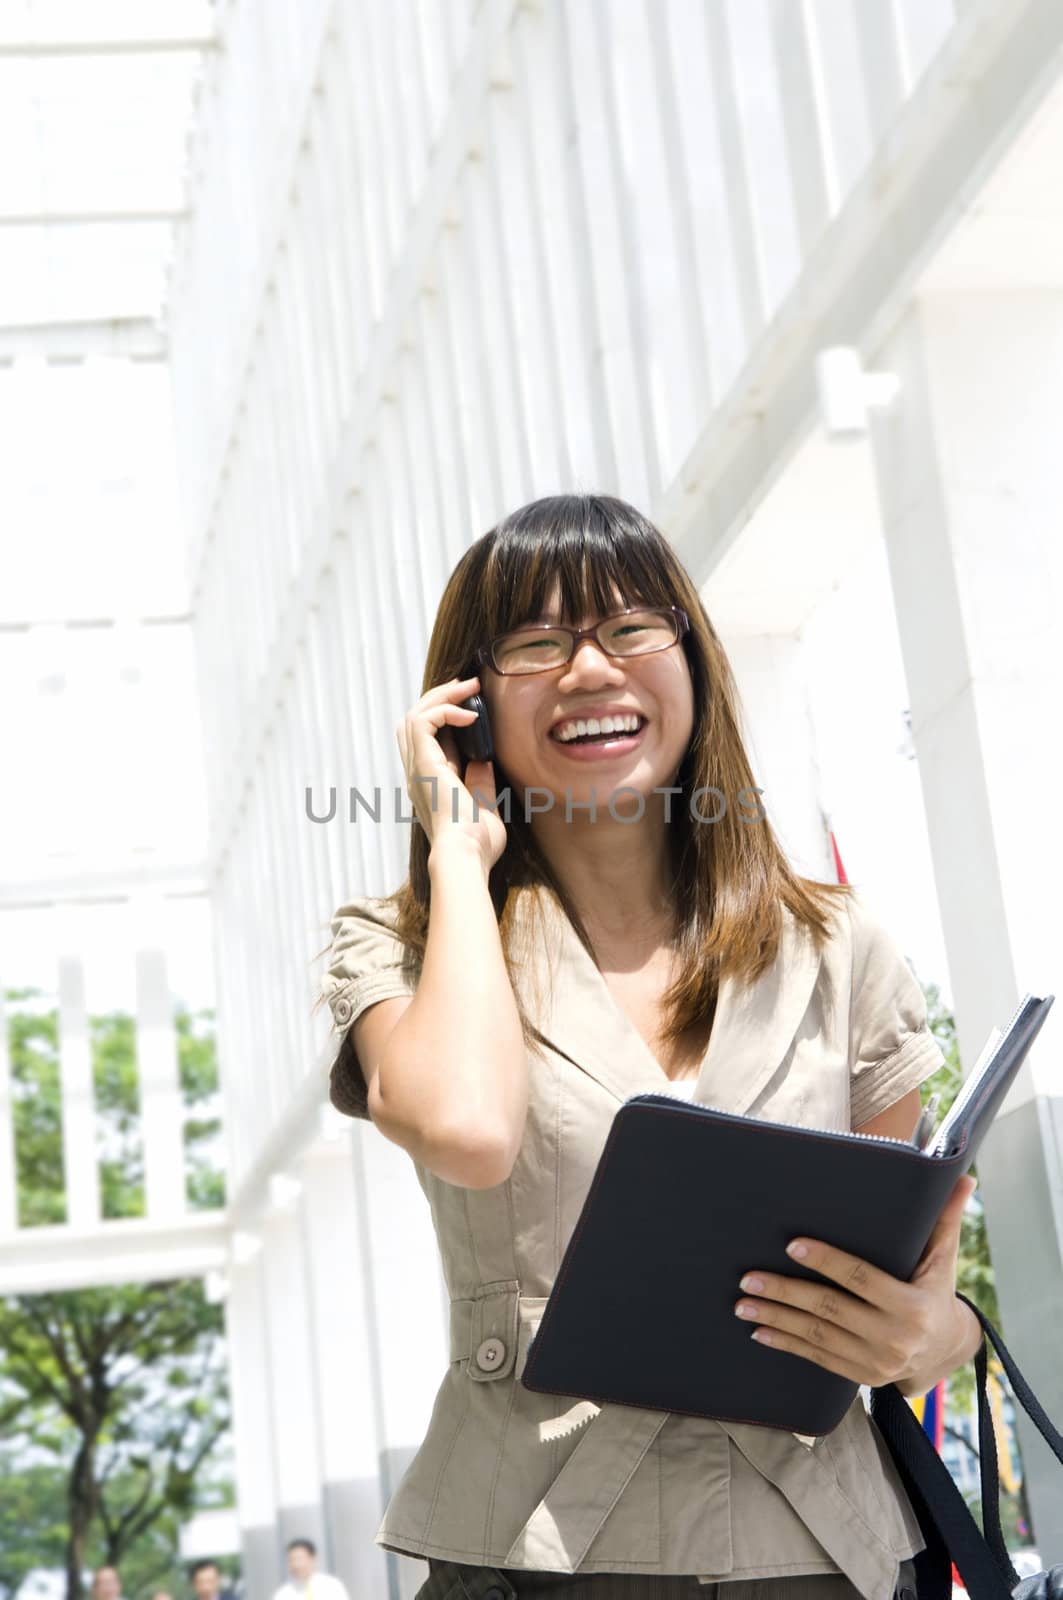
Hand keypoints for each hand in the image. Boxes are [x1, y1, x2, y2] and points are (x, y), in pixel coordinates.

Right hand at [396, 675, 506, 872]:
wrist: (466, 857)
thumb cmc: (477, 844)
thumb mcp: (485, 808)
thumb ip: (481, 784)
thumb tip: (484, 762)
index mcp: (428, 784)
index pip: (425, 740)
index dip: (444, 717)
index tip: (471, 706)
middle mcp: (416, 775)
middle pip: (412, 722)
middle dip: (438, 698)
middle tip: (467, 687)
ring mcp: (416, 769)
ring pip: (413, 716)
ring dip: (440, 698)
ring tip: (468, 688)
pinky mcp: (423, 765)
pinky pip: (422, 722)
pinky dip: (444, 711)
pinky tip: (470, 715)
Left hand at [733, 1175, 982, 1393]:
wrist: (945, 1351)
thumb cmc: (936, 1290)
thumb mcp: (943, 1258)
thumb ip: (945, 1218)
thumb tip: (964, 1176)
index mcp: (913, 1306)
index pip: (861, 1279)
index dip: (826, 1262)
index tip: (791, 1246)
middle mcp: (894, 1339)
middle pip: (830, 1310)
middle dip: (785, 1293)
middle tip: (748, 1278)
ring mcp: (876, 1363)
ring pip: (817, 1337)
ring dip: (776, 1319)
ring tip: (742, 1304)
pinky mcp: (861, 1377)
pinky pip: (817, 1359)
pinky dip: (786, 1345)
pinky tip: (759, 1331)